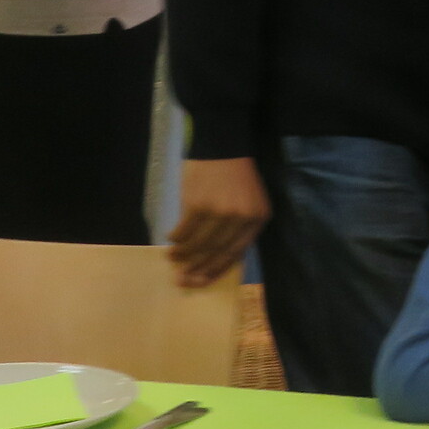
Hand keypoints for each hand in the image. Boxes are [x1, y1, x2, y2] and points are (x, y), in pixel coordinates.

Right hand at [167, 157, 268, 286]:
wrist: (224, 148)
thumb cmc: (236, 178)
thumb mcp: (249, 203)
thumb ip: (238, 228)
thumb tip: (213, 258)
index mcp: (257, 220)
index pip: (236, 253)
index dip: (216, 270)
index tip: (201, 280)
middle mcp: (241, 219)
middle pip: (216, 252)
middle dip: (197, 269)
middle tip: (182, 279)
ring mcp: (219, 212)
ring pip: (198, 243)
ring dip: (183, 254)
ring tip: (173, 258)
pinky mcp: (199, 204)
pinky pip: (185, 229)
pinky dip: (177, 238)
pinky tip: (171, 240)